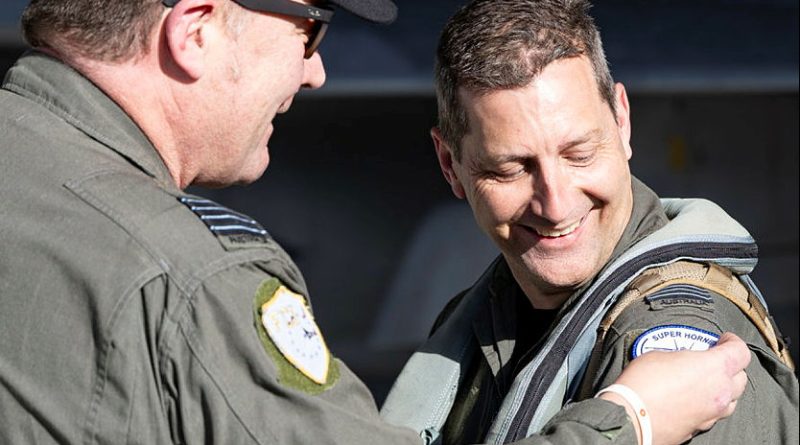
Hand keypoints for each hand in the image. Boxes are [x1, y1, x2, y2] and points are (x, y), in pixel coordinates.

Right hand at [599, 332, 749, 444]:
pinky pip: (713, 413)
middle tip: (711, 359)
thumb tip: (680, 360)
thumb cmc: (642, 384)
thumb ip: (680, 357)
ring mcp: (712, 413)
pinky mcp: (701, 428)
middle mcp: (720, 391)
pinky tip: (691, 399)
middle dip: (729, 366)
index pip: (741, 352)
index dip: (733, 342)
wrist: (630, 417)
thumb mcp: (660, 355)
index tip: (724, 340)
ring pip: (731, 398)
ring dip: (722, 387)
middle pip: (740, 377)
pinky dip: (708, 404)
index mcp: (714, 367)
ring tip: (704, 381)